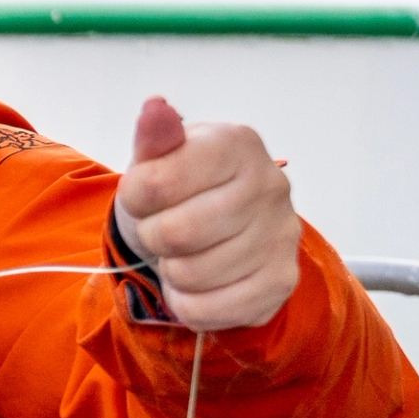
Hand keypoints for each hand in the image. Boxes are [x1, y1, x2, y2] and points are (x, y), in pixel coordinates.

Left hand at [116, 96, 300, 330]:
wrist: (218, 231)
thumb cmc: (181, 190)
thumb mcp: (158, 159)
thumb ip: (154, 139)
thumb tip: (155, 108)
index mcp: (237, 143)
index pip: (158, 182)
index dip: (135, 198)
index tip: (143, 196)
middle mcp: (271, 184)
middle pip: (177, 233)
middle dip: (154, 237)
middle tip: (164, 229)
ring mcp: (283, 234)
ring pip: (192, 274)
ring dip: (171, 271)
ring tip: (184, 254)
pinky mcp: (282, 280)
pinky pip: (210, 310)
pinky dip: (188, 304)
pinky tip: (197, 283)